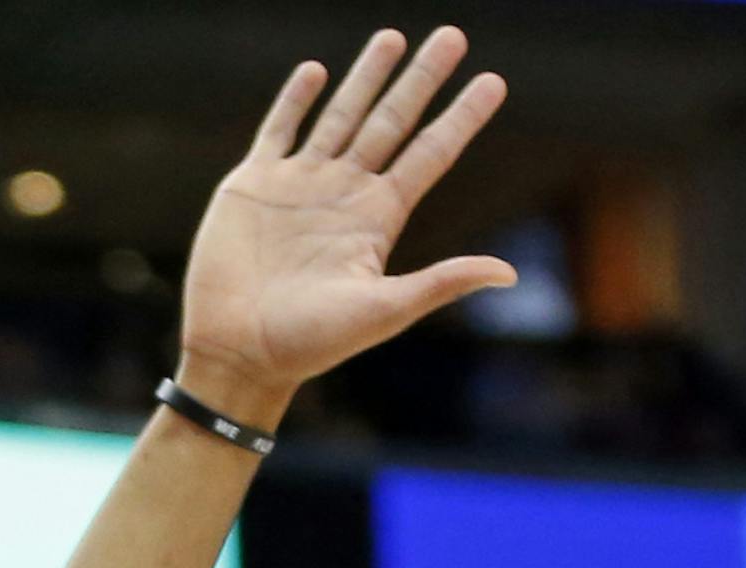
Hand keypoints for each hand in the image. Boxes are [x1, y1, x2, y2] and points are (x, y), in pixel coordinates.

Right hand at [179, 27, 514, 421]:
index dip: (462, 118)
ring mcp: (297, 186)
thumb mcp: (383, 312)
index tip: (494, 82)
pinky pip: (278, 130)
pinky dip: (295, 100)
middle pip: (392, 122)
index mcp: (376, 219)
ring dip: (366, 78)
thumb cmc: (309, 344)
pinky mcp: (252, 186)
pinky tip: (315, 72)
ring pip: (340, 115)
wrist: (236, 354)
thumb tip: (510, 275)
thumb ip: (441, 283)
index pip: (430, 154)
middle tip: (453, 35)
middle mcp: (342, 194)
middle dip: (420, 79)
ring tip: (392, 38)